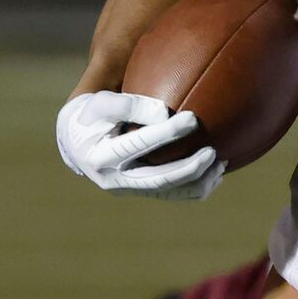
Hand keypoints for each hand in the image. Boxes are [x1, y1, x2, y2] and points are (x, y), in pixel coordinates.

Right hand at [55, 89, 219, 200]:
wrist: (77, 141)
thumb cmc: (92, 115)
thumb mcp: (101, 103)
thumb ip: (128, 105)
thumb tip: (164, 113)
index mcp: (101, 155)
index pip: (138, 144)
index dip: (167, 132)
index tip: (193, 118)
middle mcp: (114, 179)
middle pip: (157, 179)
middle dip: (188, 169)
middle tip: (213, 152)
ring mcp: (128, 190)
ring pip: (168, 192)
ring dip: (197, 182)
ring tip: (220, 163)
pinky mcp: (140, 192)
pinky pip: (171, 194)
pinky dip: (194, 187)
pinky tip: (215, 173)